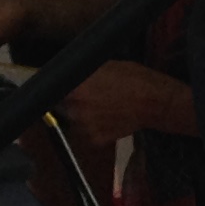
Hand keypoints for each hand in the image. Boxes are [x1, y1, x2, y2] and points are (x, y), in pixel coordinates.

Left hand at [60, 60, 184, 150]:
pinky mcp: (94, 140)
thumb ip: (80, 72)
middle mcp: (73, 110)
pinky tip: (108, 119)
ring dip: (81, 116)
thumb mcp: (104, 66)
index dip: (54, 88)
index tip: (59, 88)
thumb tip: (64, 73)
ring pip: (73, 121)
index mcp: (73, 88)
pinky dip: (94, 128)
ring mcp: (83, 127)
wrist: (157, 103)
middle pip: (59, 107)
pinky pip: (86, 133)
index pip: (48, 90)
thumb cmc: (134, 79)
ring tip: (102, 108)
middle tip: (88, 96)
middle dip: (69, 102)